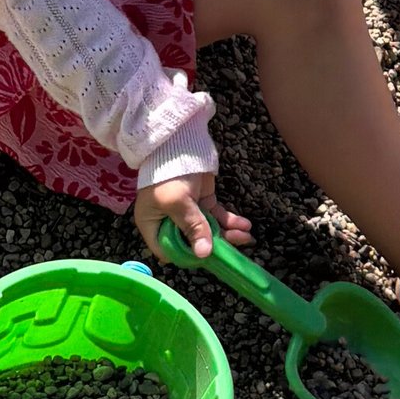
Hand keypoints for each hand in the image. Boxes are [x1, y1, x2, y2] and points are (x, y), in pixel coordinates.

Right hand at [134, 174, 253, 264]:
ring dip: (228, 234)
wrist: (179, 142)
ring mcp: (187, 212)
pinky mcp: (203, 201)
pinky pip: (216, 217)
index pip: (169, 251)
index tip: (207, 256)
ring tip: (247, 236)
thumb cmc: (169, 174)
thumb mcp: (177, 202)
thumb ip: (192, 227)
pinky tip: (245, 225)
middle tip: (236, 247)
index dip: (188, 256)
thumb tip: (204, 254)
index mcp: (152, 226)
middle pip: (192, 243)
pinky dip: (230, 221)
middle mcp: (168, 222)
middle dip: (215, 246)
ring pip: (208, 230)